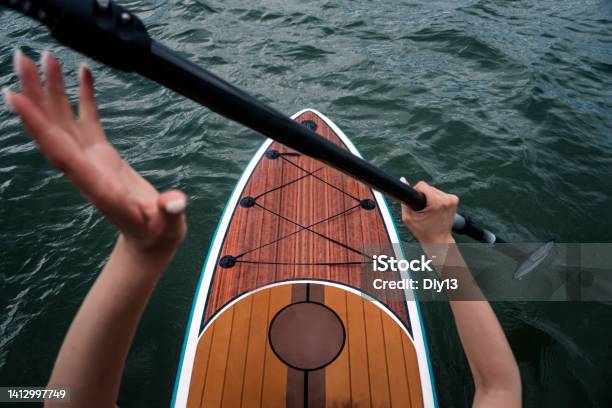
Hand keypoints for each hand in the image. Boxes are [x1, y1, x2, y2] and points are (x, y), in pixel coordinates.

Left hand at [3, 50, 186, 253]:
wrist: (149, 238)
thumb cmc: (158, 233)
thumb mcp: (168, 226)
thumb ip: (170, 213)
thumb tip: (175, 202)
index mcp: (99, 186)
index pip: (62, 154)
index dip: (39, 127)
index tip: (16, 97)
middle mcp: (87, 170)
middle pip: (54, 130)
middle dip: (36, 96)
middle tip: (23, 59)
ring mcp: (92, 160)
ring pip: (65, 122)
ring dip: (52, 91)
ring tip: (47, 57)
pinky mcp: (102, 154)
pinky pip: (86, 121)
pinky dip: (82, 97)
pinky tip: (82, 72)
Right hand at [400, 177, 457, 243]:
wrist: (439, 240)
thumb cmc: (424, 232)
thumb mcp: (408, 218)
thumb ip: (405, 200)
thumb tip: (403, 180)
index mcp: (437, 203)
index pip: (422, 185)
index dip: (416, 192)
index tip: (417, 201)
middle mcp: (447, 199)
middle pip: (429, 187)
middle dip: (424, 195)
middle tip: (423, 209)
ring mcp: (452, 199)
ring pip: (435, 190)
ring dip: (430, 197)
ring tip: (430, 210)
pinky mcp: (455, 200)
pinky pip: (441, 193)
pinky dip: (437, 199)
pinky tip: (436, 209)